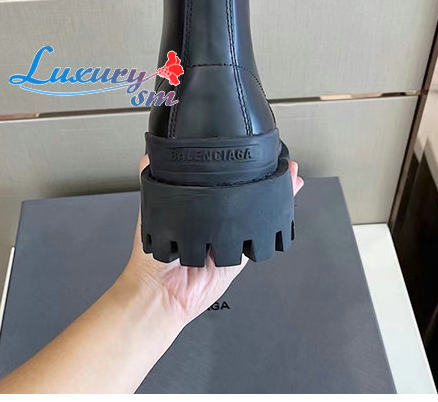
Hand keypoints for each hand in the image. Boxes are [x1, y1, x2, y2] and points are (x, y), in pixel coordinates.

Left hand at [120, 155, 303, 328]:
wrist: (160, 291)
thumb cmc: (148, 254)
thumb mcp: (151, 208)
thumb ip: (152, 179)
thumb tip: (149, 152)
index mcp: (196, 205)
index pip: (221, 180)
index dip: (237, 164)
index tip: (249, 147)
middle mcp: (215, 219)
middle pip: (245, 192)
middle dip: (263, 175)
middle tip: (276, 159)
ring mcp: (231, 236)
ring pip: (259, 209)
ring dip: (277, 192)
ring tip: (289, 174)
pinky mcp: (242, 255)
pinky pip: (263, 235)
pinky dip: (278, 220)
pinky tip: (287, 201)